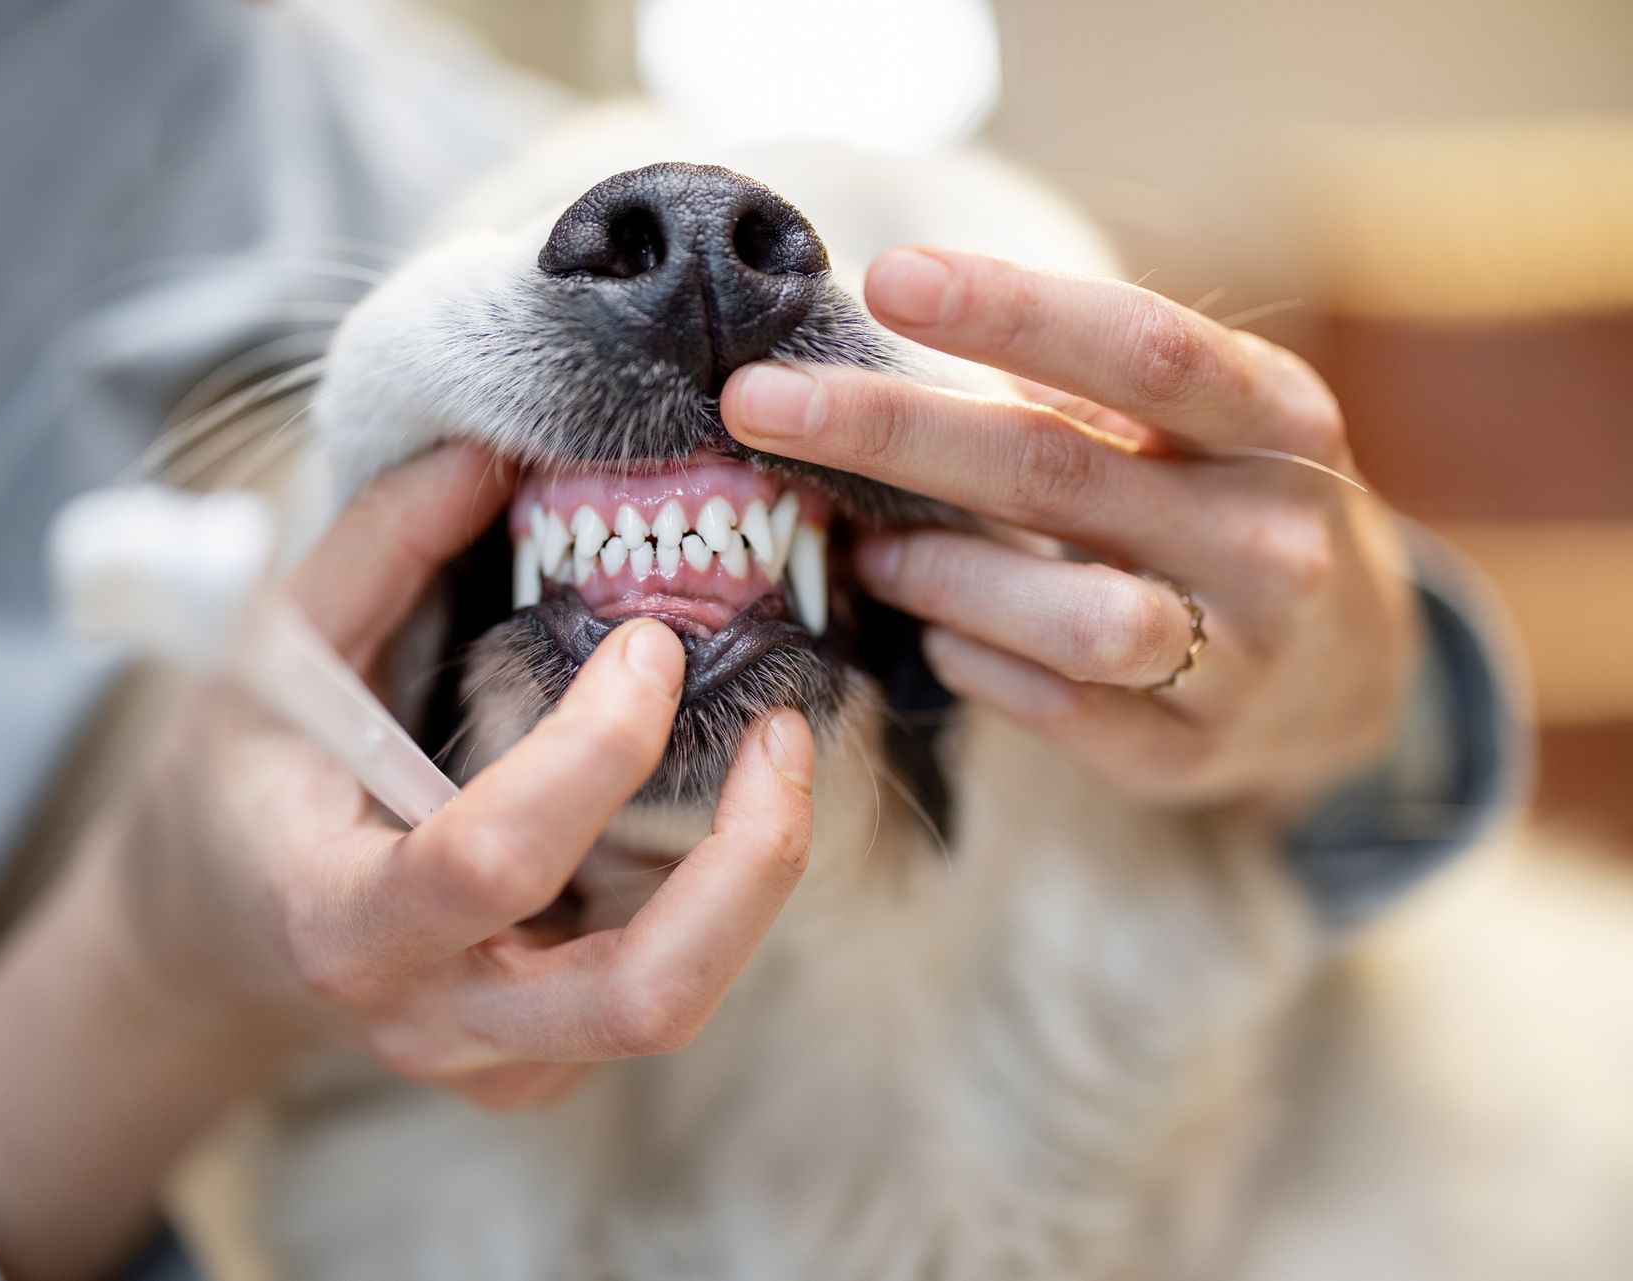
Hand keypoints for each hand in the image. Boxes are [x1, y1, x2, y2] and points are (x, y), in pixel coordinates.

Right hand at [114, 444, 816, 1108]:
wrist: (220, 934)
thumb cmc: (245, 782)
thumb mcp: (274, 653)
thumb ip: (379, 548)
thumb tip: (492, 450)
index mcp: (340, 919)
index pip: (491, 861)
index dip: (594, 749)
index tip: (648, 642)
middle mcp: (431, 1015)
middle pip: (641, 997)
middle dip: (749, 863)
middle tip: (785, 732)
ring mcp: (498, 1060)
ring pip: (676, 1005)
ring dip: (756, 879)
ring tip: (779, 753)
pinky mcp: (547, 1064)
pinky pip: (662, 990)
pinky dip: (715, 897)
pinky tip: (709, 807)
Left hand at [721, 248, 1417, 813]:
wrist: (1351, 673)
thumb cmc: (1227, 508)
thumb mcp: (1200, 427)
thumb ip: (1081, 386)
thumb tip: (898, 326)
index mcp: (1280, 421)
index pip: (1143, 349)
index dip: (1013, 310)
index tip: (886, 277)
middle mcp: (1274, 537)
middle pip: (1059, 473)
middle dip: (891, 433)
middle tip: (758, 404)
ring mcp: (1241, 659)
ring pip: (1068, 617)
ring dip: (938, 575)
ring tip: (868, 550)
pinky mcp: (1188, 755)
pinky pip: (1056, 710)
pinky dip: (973, 664)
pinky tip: (936, 635)